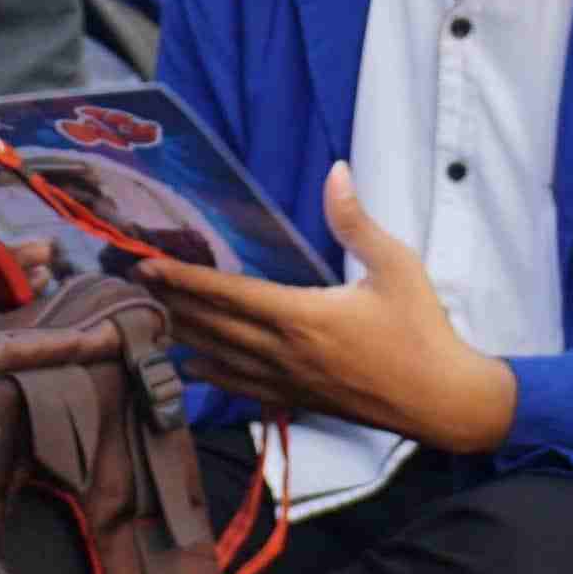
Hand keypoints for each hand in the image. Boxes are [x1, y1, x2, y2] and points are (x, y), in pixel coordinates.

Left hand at [136, 167, 519, 455]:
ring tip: (145, 318)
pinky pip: (241, 388)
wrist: (443, 401)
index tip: (147, 266)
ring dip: (181, 337)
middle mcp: (286, 352)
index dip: (184, 279)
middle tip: (129, 285)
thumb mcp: (397, 265)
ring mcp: (289, 382)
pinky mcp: (299, 401)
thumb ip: (357, 221)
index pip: (229, 294)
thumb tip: (337, 172)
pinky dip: (210, 375)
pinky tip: (190, 367)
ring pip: (219, 358)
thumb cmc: (423, 330)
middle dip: (168, 303)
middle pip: (211, 326)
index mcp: (304, 316)